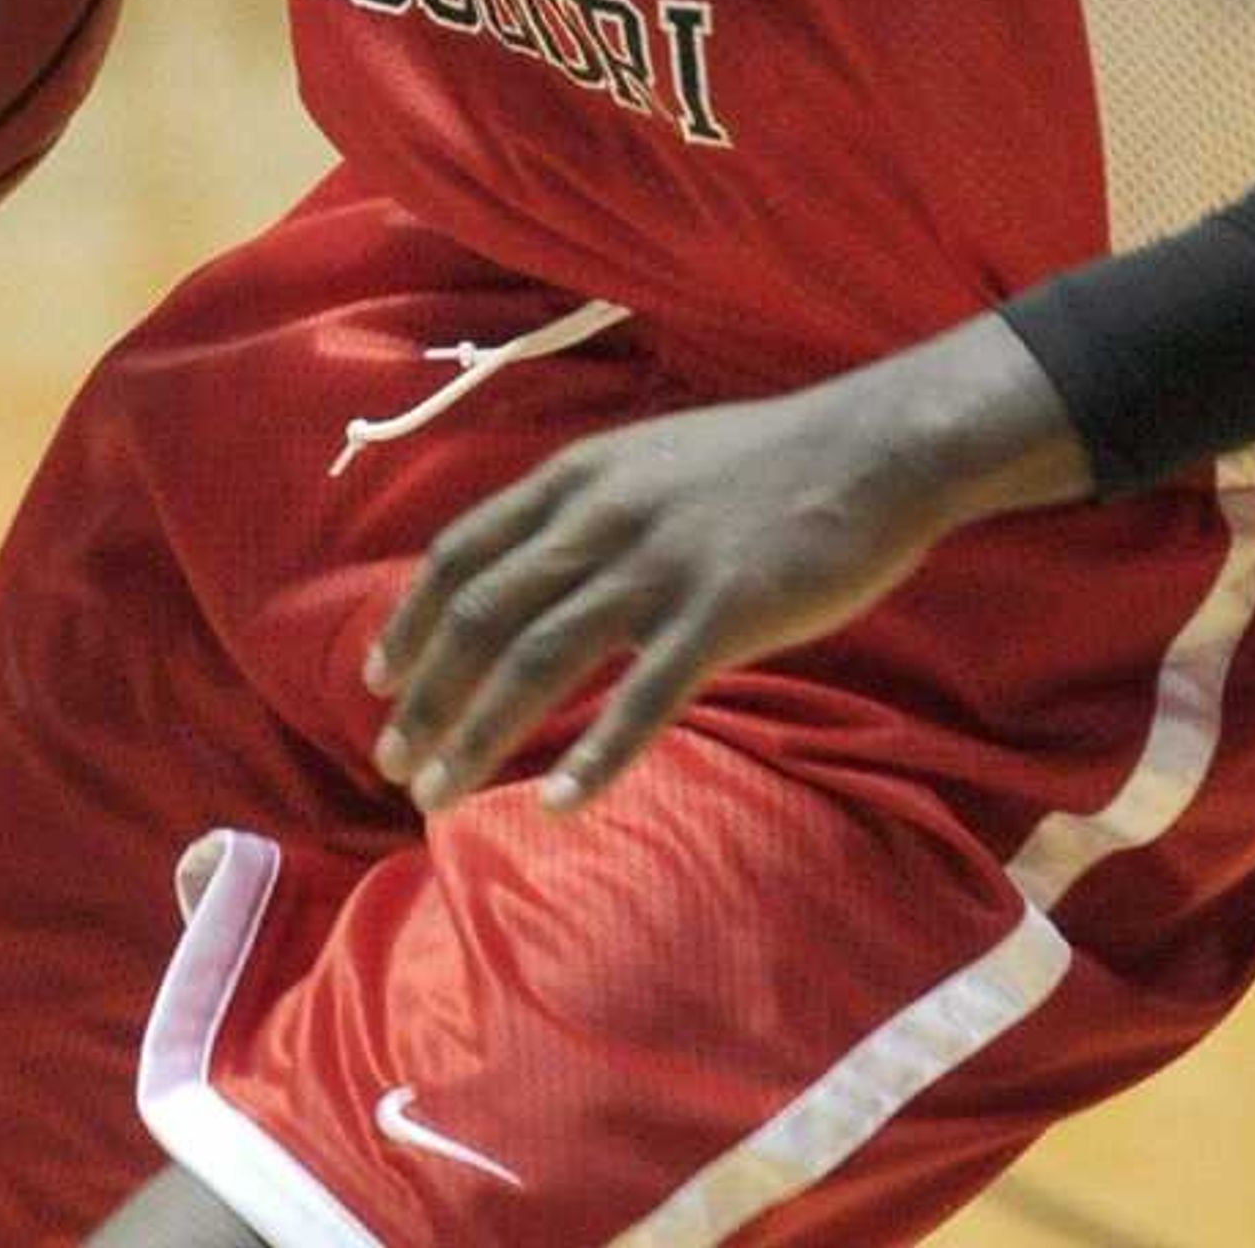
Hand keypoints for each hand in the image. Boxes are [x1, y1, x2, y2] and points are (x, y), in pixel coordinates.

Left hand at [364, 313, 1090, 816]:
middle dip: (426, 697)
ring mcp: (662, 565)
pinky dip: (593, 755)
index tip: (378, 681)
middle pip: (484, 615)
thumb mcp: (653, 456)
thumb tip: (525, 564)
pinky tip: (556, 805)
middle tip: (394, 763)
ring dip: (478, 734)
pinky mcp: (722, 612)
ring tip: (439, 796)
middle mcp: (604, 517)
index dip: (410, 621)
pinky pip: (642, 697)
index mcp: (582, 475)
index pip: (463, 552)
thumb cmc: (768, 459)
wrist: (876, 448)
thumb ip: (588, 504)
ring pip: (539, 659)